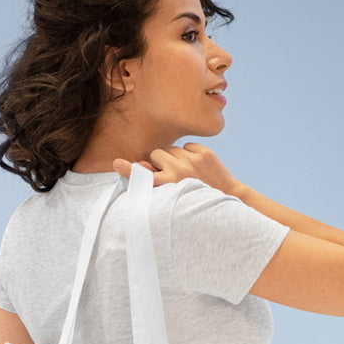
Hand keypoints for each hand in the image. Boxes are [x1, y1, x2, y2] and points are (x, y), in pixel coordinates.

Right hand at [113, 143, 244, 197]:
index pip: (145, 176)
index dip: (129, 170)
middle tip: (171, 174)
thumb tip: (140, 166)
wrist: (227, 195)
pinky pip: (186, 145)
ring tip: (185, 172)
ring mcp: (193, 161)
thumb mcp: (175, 194)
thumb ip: (157, 180)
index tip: (116, 164)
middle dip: (160, 161)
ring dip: (174, 157)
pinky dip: (189, 153)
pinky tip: (196, 166)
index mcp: (170, 185)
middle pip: (156, 154)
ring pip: (171, 149)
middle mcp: (180, 172)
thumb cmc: (196, 198)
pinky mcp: (204, 152)